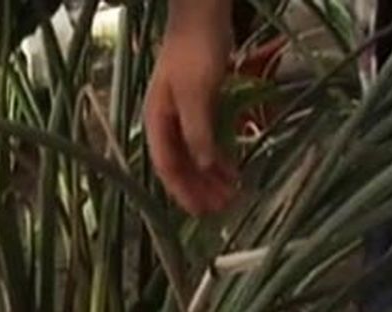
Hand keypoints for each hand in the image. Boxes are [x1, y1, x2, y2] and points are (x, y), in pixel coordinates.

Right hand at [144, 0, 237, 215]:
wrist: (202, 15)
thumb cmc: (194, 52)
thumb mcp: (196, 94)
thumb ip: (198, 132)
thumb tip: (205, 167)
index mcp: (157, 121)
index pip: (167, 167)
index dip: (183, 192)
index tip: (201, 212)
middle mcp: (167, 123)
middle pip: (182, 166)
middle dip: (200, 189)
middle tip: (224, 209)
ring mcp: (184, 115)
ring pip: (196, 156)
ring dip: (212, 177)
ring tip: (233, 194)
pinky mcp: (202, 107)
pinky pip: (208, 141)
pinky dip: (220, 157)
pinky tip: (234, 169)